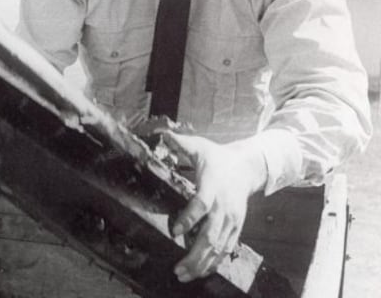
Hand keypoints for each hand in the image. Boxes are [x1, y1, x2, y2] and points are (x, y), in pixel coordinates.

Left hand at [160, 132, 266, 282]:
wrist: (247, 167)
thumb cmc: (217, 157)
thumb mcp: (199, 146)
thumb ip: (180, 143)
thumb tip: (161, 134)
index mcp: (213, 186)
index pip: (201, 205)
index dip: (189, 219)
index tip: (175, 231)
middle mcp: (224, 206)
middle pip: (211, 235)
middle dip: (194, 254)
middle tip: (177, 268)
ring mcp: (232, 219)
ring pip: (219, 247)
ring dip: (202, 263)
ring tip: (184, 274)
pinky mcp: (237, 227)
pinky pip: (227, 249)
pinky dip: (214, 262)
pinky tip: (201, 271)